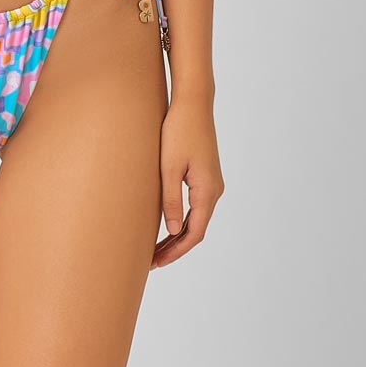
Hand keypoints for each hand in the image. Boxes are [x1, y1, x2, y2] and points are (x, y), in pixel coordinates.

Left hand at [150, 96, 224, 269]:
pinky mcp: (205, 175)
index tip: (156, 263)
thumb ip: (171, 199)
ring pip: (196, 218)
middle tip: (151, 261)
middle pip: (196, 229)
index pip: (193, 233)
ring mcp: (211, 183)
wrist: (193, 103)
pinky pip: (195, 205)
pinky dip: (181, 219)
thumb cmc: (179, 131)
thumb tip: (173, 231)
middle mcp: (214, 190)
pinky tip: (166, 223)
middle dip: (174, 247)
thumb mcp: (170, 167)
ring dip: (177, 234)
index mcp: (207, 191)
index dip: (175, 251)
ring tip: (155, 247)